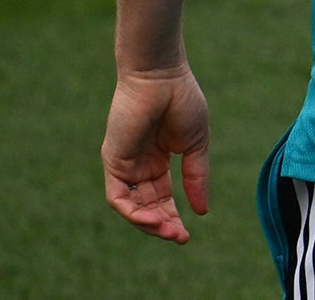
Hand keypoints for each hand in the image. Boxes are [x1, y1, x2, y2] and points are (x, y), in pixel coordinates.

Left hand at [102, 64, 210, 243]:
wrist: (161, 76)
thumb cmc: (181, 101)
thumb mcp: (196, 144)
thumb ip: (196, 176)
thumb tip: (201, 211)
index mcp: (159, 160)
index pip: (163, 197)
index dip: (175, 215)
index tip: (188, 231)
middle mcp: (139, 166)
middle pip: (148, 206)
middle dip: (163, 224)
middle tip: (180, 237)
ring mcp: (124, 165)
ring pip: (132, 207)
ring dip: (149, 223)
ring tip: (170, 230)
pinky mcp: (113, 162)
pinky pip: (119, 198)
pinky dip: (134, 212)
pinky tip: (153, 217)